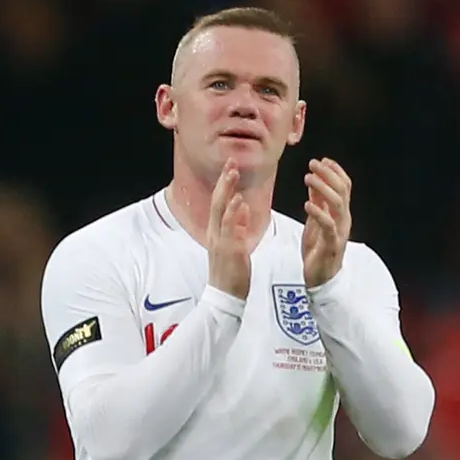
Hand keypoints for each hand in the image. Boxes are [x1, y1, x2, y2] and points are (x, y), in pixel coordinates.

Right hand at [206, 158, 251, 297]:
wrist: (225, 297)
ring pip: (221, 210)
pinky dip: (234, 213)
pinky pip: (230, 228)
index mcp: (216, 232)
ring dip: (227, 190)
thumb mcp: (235, 245)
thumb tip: (244, 208)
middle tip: (231, 162)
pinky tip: (240, 200)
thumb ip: (238, 226)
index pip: (219, 203)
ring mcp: (220, 241)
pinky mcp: (229, 250)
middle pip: (217, 201)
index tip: (231, 167)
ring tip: (233, 173)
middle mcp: (215, 234)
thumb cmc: (232, 273)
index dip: (224, 184)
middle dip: (224, 181)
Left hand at [302, 158, 351, 287]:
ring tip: (308, 178)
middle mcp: (344, 220)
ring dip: (323, 188)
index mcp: (341, 213)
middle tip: (313, 163)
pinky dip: (319, 213)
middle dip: (328, 174)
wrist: (321, 278)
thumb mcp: (316, 221)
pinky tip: (308, 204)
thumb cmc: (318, 249)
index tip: (322, 159)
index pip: (345, 186)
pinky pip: (328, 226)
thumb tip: (314, 181)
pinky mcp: (331, 245)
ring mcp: (339, 232)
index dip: (335, 171)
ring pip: (338, 205)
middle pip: (343, 191)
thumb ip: (317, 202)